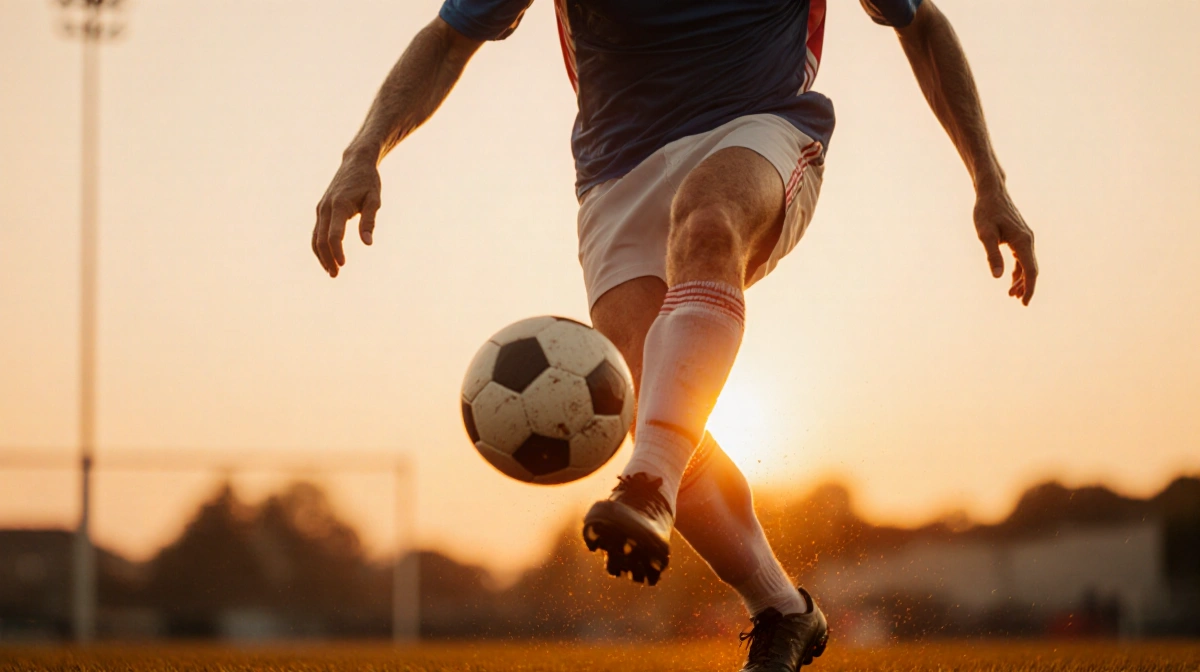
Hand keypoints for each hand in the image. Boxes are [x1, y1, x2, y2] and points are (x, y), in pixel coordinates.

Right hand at [312, 151, 381, 277]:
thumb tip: (367, 243)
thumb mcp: (374, 200)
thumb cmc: (368, 182)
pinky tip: (327, 258)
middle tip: (336, 275)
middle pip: (320, 239)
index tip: (343, 264)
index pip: (334, 234)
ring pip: (315, 237)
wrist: (355, 163)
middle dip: (327, 258)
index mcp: (339, 205)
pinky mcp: (321, 210)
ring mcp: (321, 209)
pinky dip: (319, 246)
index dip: (337, 250)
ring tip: (331, 271)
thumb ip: (369, 221)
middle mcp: (325, 208)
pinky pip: (316, 232)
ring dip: (321, 256)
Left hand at [974, 187, 1037, 304]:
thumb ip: (992, 255)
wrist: (991, 192)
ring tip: (1011, 294)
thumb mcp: (985, 234)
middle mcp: (1028, 240)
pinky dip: (1019, 269)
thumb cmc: (986, 212)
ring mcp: (1026, 238)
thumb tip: (997, 277)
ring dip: (1022, 279)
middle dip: (1025, 286)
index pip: (1030, 270)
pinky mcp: (1020, 236)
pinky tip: (1012, 278)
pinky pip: (1023, 257)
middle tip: (1016, 300)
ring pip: (1027, 263)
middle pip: (1031, 269)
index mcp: (1022, 241)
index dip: (1029, 288)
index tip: (1024, 303)